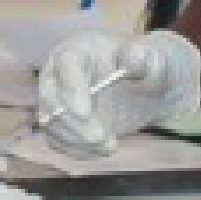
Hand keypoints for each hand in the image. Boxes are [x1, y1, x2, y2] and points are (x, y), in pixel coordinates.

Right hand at [38, 30, 200, 155]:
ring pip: (51, 123)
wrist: (136, 83)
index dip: (72, 89)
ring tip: (109, 146)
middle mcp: (58, 73)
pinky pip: (56, 139)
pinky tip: (100, 149)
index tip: (84, 113)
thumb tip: (132, 58)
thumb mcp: (149, 58)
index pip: (67, 65)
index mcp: (78, 50)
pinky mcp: (56, 120)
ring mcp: (54, 98)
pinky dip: (76, 149)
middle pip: (52, 99)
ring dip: (78, 140)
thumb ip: (144, 58)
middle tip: (102, 138)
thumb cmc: (140, 66)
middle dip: (75, 124)